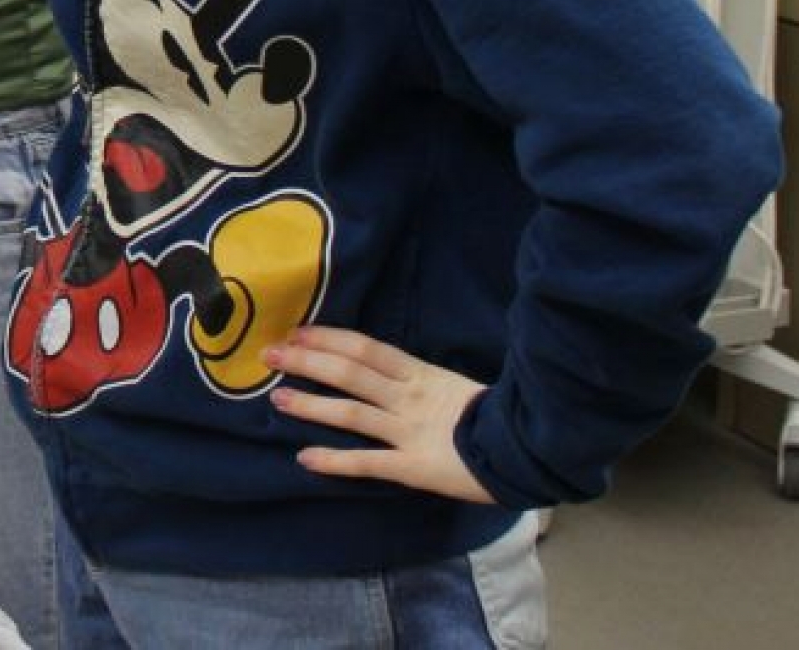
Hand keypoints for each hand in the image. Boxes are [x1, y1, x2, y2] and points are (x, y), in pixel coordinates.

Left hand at [267, 325, 493, 503]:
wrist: (529, 451)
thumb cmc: (491, 418)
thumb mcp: (451, 385)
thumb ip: (416, 377)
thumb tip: (377, 366)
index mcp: (421, 375)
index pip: (367, 348)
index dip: (329, 338)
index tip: (296, 331)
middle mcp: (410, 398)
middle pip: (350, 373)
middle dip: (307, 361)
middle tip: (269, 354)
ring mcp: (410, 432)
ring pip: (353, 413)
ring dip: (312, 405)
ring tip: (277, 399)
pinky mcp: (414, 467)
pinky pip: (369, 463)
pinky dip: (335, 461)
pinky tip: (305, 458)